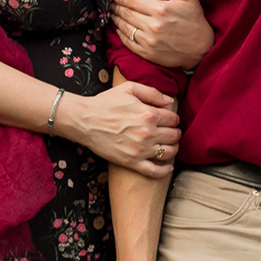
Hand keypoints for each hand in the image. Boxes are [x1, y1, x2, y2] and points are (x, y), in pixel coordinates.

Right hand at [59, 82, 180, 176]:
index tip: (170, 120)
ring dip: (173, 149)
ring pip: (169, 153)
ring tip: (170, 145)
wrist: (85, 120)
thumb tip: (170, 101)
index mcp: (148, 114)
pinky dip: (164, 170)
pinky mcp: (132, 162)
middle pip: (174, 136)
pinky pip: (155, 171)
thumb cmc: (105, 102)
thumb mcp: (129, 88)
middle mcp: (148, 133)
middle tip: (171, 132)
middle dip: (175, 133)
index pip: (173, 119)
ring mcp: (140, 150)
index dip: (174, 118)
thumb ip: (152, 93)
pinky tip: (168, 167)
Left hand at [111, 0, 213, 70]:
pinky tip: (119, 30)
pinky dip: (120, 35)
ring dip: (116, 20)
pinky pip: (128, 42)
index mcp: (161, 9)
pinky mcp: (148, 53)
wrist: (202, 48)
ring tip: (112, 15)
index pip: (132, 1)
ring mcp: (149, 41)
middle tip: (111, 5)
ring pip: (125, 28)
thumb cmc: (195, 19)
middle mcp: (153, 25)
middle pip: (126, 14)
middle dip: (116, 8)